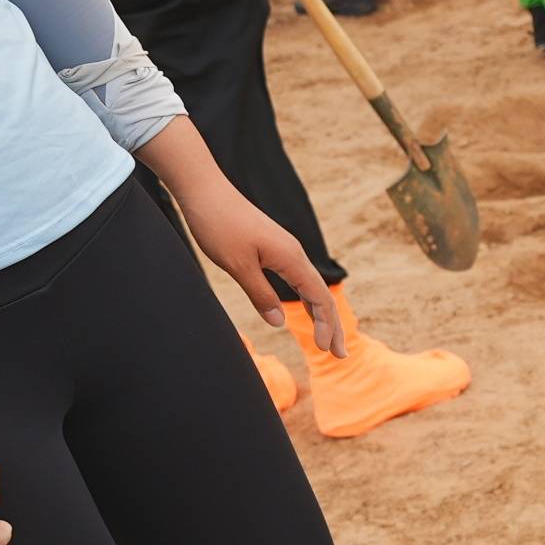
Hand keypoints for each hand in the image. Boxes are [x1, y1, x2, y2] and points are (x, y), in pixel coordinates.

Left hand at [155, 137, 348, 351]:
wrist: (205, 190)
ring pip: (312, 287)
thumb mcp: (238, 265)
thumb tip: (278, 322)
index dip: (326, 326)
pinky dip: (308, 299)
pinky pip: (299, 278)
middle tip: (340, 355)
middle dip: (332, 326)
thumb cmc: (219, 225)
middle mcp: (294, 253)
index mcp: (291, 258)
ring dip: (321, 314)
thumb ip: (260, 294)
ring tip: (327, 338)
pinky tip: (307, 309)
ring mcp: (285, 249)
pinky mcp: (274, 247)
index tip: (326, 351)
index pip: (320, 298)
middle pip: (322, 294)